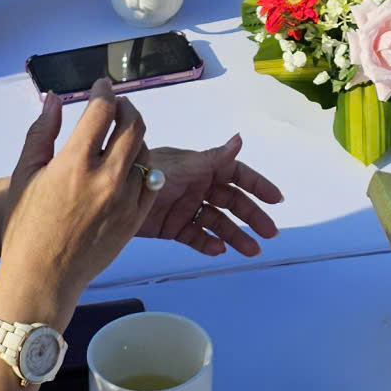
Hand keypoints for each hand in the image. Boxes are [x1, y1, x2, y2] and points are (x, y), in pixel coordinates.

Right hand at [0, 82, 152, 315]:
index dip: (104, 91)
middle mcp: (106, 178)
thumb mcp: (24, 174)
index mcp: (74, 163)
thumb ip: (41, 132)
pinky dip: (142, 166)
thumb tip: (54, 99)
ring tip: (119, 137)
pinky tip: (129, 165)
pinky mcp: (136, 219)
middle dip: (126, 107)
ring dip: (135, 136)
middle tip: (116, 105)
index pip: (102, 110)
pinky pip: (151, 182)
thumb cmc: (25, 227)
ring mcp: (125, 200)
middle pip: (133, 125)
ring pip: (145, 152)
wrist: (42, 278)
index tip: (101, 86)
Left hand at [141, 136, 282, 256]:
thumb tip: (239, 140)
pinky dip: (208, 244)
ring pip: (217, 223)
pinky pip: (196, 236)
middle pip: (232, 202)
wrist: (114, 193)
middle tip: (269, 233)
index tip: (275, 200)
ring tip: (252, 250)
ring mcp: (186, 208)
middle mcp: (197, 187)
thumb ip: (214, 157)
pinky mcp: (173, 227)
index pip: (236, 175)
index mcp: (202, 168)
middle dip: (251, 216)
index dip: (256, 185)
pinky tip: (219, 250)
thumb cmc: (151, 172)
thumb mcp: (186, 165)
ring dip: (235, 235)